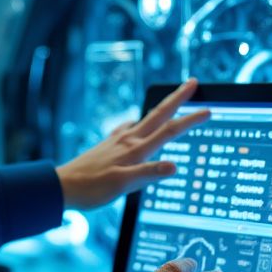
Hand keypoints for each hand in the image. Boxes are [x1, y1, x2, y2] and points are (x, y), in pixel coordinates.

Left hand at [55, 78, 209, 210]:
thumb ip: (148, 175)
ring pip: (144, 121)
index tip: (209, 109)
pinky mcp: (107, 146)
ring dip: (161, 110)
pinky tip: (134, 125)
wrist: (62, 186)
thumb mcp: (123, 186)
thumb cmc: (91, 188)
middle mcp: (127, 141)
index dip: (189, 120)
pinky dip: (137, 124)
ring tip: (171, 101)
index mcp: (135, 150)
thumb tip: (174, 166)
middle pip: (158, 115)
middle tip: (193, 82)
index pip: (168, 131)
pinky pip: (127, 130)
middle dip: (177, 99)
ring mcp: (116, 142)